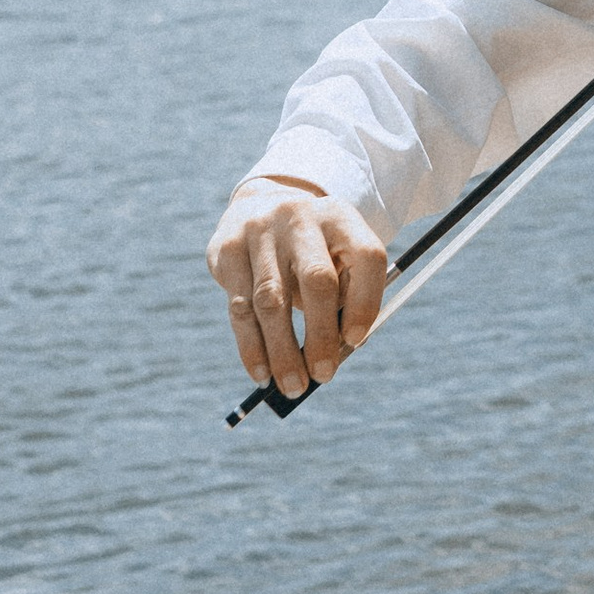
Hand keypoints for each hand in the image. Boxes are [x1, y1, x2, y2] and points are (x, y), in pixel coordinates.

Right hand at [207, 176, 388, 397]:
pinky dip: (252, 347)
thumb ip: (345, 301)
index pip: (366, 257)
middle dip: (321, 335)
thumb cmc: (312, 251)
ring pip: (271, 300)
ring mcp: (260, 231)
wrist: (260, 206)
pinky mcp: (227, 250)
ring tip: (294, 386)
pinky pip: (240, 307)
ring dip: (283, 351)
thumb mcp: (337, 260)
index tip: (354, 341)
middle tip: (324, 375)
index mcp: (342, 218)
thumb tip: (337, 354)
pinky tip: (261, 373)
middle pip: (316, 279)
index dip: (365, 302)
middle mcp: (301, 218)